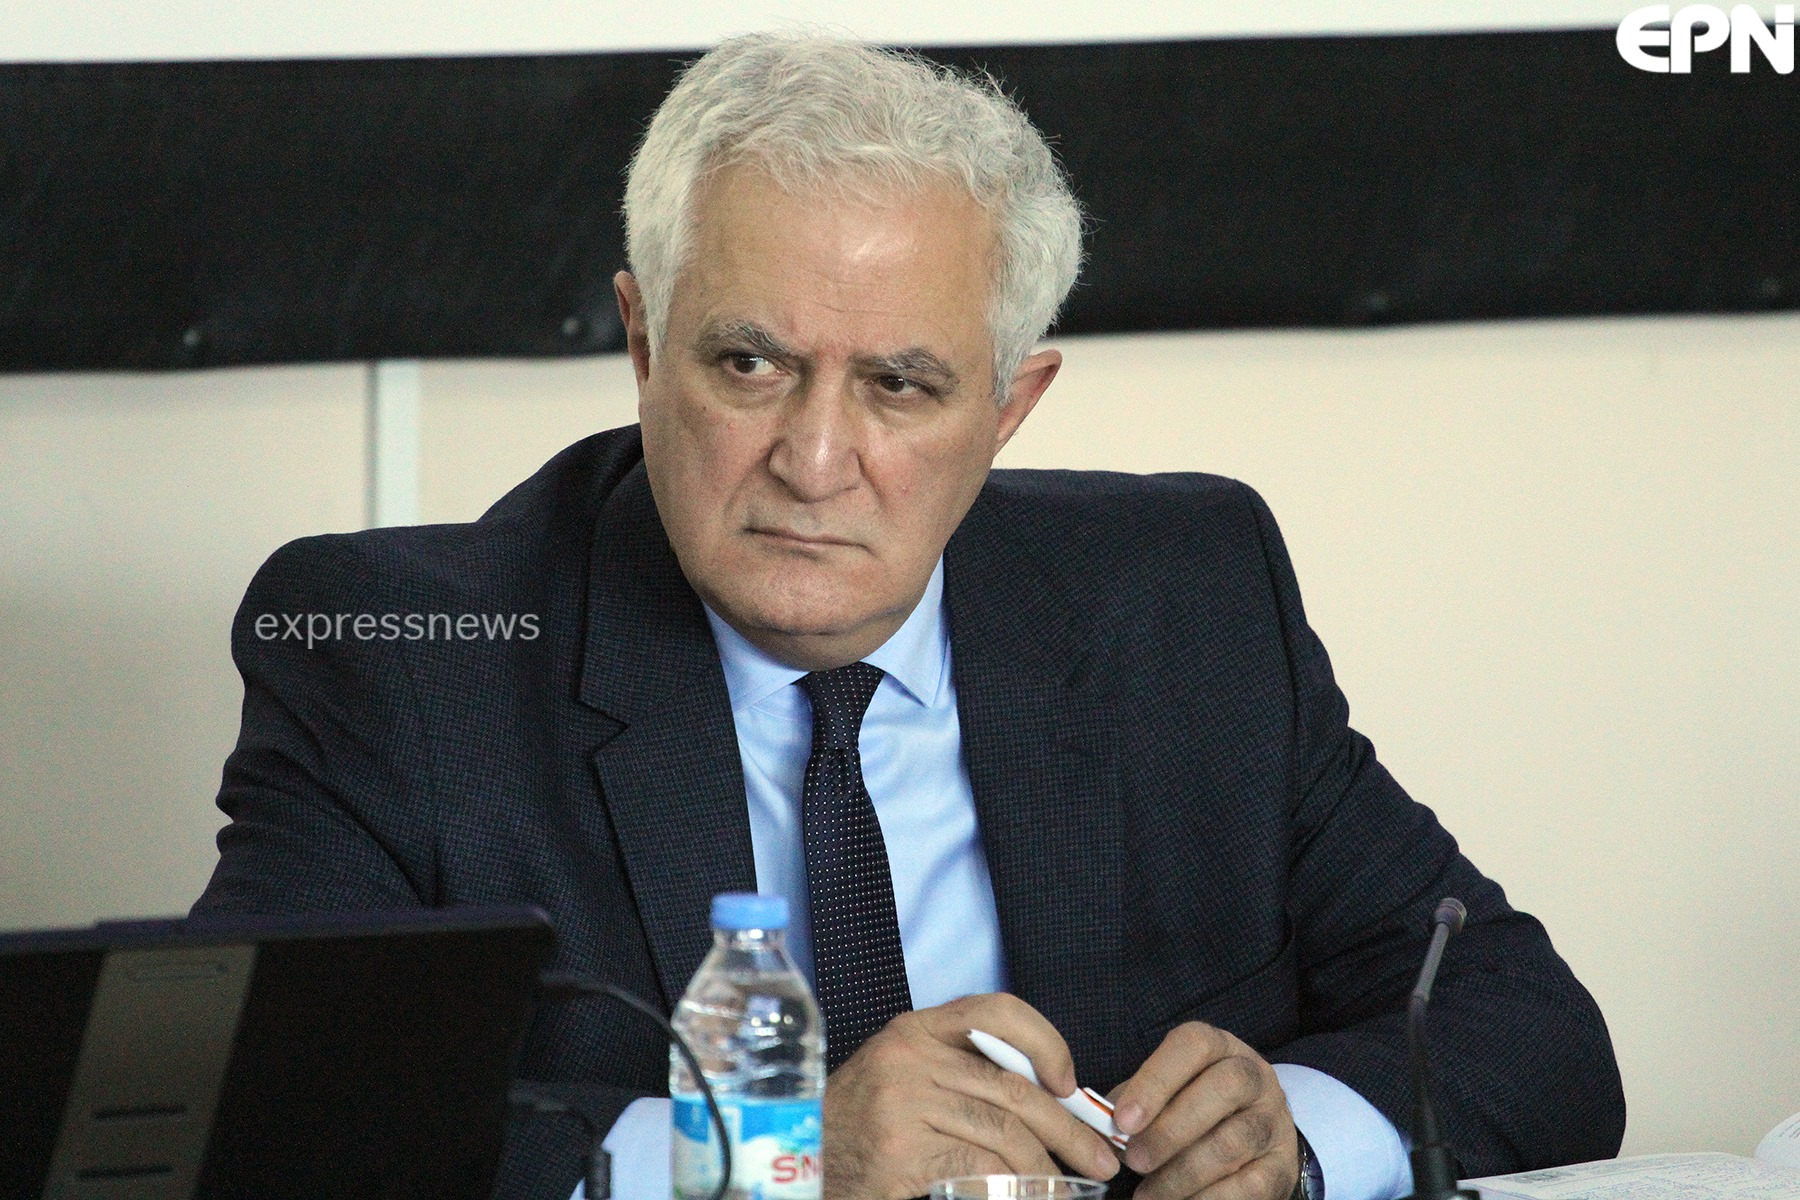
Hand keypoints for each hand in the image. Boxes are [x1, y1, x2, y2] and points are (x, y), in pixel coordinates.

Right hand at [823, 993, 1121, 1199]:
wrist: (801, 1163)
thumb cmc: (861, 1127)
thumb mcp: (907, 1080)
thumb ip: (963, 1075)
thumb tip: (1052, 1098)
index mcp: (915, 1030)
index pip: (995, 1011)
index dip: (1045, 1041)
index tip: (1071, 1083)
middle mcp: (909, 1056)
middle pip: (1013, 1087)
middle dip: (1068, 1128)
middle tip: (1102, 1159)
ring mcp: (902, 1102)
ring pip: (1004, 1132)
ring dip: (1048, 1169)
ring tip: (1070, 1191)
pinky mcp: (900, 1150)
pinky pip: (977, 1167)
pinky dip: (1013, 1187)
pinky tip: (1028, 1196)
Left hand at [1109, 1022, 1298, 1199]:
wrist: (1251, 1135)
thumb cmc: (1193, 1107)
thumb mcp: (1166, 1091)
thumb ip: (1134, 1102)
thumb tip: (1098, 1126)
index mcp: (1219, 1047)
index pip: (1192, 1046)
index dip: (1156, 1081)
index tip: (1123, 1120)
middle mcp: (1254, 1076)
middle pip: (1222, 1090)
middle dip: (1170, 1130)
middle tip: (1134, 1161)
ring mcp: (1273, 1120)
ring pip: (1233, 1142)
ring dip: (1183, 1173)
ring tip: (1148, 1194)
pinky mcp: (1282, 1165)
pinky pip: (1250, 1185)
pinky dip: (1210, 1199)